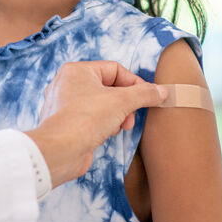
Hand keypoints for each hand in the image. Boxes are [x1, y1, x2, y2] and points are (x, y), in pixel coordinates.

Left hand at [24, 61, 167, 187]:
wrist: (60, 152)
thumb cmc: (84, 120)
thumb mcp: (122, 102)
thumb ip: (144, 94)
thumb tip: (161, 91)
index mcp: (77, 70)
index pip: (115, 69)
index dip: (134, 83)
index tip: (147, 97)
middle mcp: (68, 84)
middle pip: (109, 87)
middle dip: (125, 103)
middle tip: (130, 117)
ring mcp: (65, 104)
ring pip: (101, 104)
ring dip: (116, 115)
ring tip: (118, 127)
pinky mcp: (66, 123)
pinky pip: (91, 118)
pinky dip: (103, 124)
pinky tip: (106, 134)